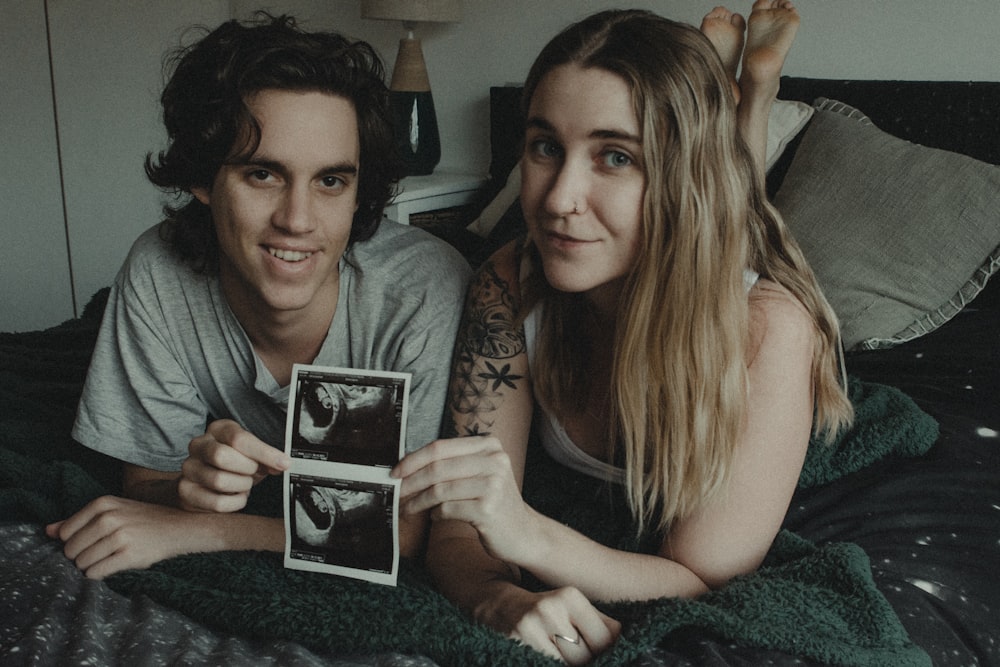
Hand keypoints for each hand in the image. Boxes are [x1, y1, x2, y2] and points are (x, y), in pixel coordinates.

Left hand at [45, 495, 199, 578]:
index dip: (73, 542)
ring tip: (107, 559)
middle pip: (71, 550)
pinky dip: (98, 575)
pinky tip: (111, 567)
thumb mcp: (112, 511)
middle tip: (100, 553)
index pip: (65, 533)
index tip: (89, 543)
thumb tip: (48, 531)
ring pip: (82, 563)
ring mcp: (119, 537)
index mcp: (103, 504)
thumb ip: (79, 520)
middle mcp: (109, 518)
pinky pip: (96, 573)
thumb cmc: (143, 520)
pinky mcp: (129, 555)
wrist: (178, 528)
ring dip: (89, 567)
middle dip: (80, 557)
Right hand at [180, 419, 288, 512]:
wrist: (206, 481)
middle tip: (253, 472)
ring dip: (241, 486)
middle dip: (246, 469)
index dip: (264, 453)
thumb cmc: (235, 464)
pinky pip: (216, 503)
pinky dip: (234, 502)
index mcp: (218, 429)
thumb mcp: (252, 454)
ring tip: (243, 484)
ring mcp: (189, 468)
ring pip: (219, 481)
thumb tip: (282, 464)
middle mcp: (199, 445)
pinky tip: (236, 496)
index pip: (239, 438)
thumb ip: (267, 457)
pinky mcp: (185, 490)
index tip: (284, 463)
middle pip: (222, 456)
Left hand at [392, 436, 535, 562]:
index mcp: (489, 445)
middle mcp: (494, 460)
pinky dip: (435, 514)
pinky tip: (434, 517)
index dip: (413, 459)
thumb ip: (451, 465)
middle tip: (396, 492)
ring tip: (408, 508)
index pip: (441, 447)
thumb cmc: (492, 502)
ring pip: (439, 490)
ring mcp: (493, 484)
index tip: (396, 472)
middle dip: (410, 482)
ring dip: (417, 501)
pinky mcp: (488, 509)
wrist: (523, 532)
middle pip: (437, 468)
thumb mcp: (479, 473)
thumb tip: (407, 467)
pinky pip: (447, 509)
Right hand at [486, 585, 620, 664]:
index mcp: (570, 596)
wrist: (501, 605)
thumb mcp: (572, 605)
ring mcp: (531, 627)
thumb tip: (621, 639)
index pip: (604, 638)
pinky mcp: (518, 642)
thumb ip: (600, 622)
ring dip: (569, 663)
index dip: (605, 651)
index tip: (599, 651)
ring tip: (563, 653)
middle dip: (586, 660)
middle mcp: (551, 608)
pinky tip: (551, 656)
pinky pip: (547, 664)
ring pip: (567, 663)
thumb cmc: (546, 608)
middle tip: (578, 652)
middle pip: (585, 655)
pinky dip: (552, 663)